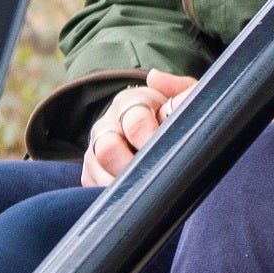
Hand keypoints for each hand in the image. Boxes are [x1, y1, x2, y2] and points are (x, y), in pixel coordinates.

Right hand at [82, 71, 197, 186]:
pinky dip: (108, 193)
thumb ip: (179, 88)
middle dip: (130, 167)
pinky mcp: (90, 171)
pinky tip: (130, 195)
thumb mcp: (184, 99)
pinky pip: (91, 185)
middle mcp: (108, 123)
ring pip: (96, 169)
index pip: (134, 121)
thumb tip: (155, 77)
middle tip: (152, 177)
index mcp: (132, 102)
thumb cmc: (174, 115)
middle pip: (107, 149)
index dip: (150, 138)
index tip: (165, 150)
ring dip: (121, 183)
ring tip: (143, 190)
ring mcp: (95, 148)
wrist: (157, 129)